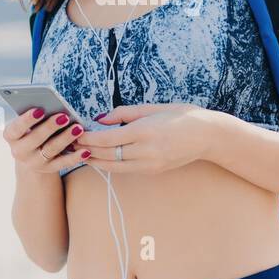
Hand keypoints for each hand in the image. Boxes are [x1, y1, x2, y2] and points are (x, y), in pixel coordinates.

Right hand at [3, 107, 90, 174]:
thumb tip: (52, 105)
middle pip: (35, 139)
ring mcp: (34, 162)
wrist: (32, 155)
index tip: (40, 110)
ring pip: (51, 149)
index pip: (16, 128)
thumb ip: (36, 116)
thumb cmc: (32, 129)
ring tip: (78, 128)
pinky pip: (63, 163)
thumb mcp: (28, 123)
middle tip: (64, 116)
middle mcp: (19, 151)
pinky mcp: (49, 169)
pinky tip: (86, 150)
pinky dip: (75, 157)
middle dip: (50, 127)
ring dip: (66, 138)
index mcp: (11, 136)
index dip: (27, 120)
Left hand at [77, 103, 217, 173]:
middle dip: (86, 150)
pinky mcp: (152, 171)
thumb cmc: (182, 116)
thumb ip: (124, 113)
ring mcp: (150, 164)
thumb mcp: (153, 108)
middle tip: (70, 143)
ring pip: (113, 166)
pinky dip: (109, 164)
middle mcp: (146, 151)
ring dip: (94, 161)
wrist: (207, 136)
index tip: (75, 133)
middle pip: (107, 154)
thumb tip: (101, 119)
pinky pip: (125, 169)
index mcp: (145, 131)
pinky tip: (99, 158)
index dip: (88, 138)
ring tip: (79, 153)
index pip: (107, 138)